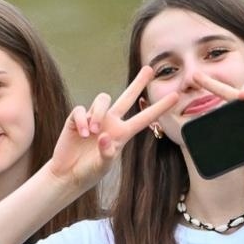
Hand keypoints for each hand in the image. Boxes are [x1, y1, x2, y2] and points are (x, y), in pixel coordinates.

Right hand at [47, 66, 178, 192]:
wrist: (68, 175)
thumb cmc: (88, 172)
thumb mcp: (102, 167)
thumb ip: (107, 154)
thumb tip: (105, 137)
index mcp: (122, 134)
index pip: (144, 118)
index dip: (159, 108)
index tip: (176, 96)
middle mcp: (110, 123)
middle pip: (126, 97)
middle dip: (138, 83)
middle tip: (149, 69)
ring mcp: (94, 119)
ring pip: (103, 99)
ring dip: (99, 113)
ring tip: (94, 133)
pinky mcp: (76, 120)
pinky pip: (80, 110)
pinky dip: (81, 121)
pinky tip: (82, 134)